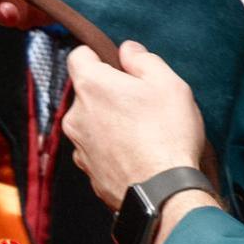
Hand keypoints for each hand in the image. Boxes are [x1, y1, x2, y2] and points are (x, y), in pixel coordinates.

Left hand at [60, 38, 211, 209]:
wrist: (163, 193)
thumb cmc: (167, 133)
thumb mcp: (167, 83)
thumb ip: (143, 60)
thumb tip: (127, 50)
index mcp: (91, 86)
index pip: (79, 56)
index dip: (98, 55)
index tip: (117, 64)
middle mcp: (75, 116)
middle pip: (87, 93)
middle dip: (109, 92)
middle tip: (141, 102)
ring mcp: (79, 148)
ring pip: (91, 123)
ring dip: (109, 122)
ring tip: (142, 132)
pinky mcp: (88, 173)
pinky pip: (97, 151)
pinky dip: (111, 149)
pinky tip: (136, 154)